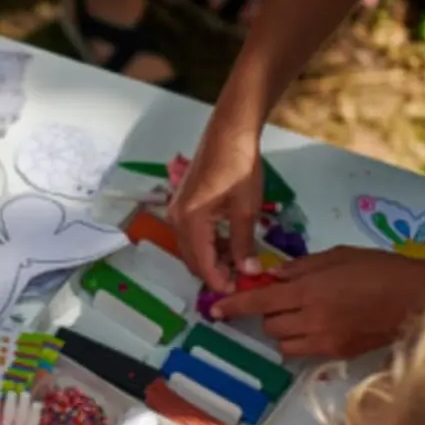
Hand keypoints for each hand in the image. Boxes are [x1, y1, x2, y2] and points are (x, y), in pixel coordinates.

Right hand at [167, 124, 262, 292]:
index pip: (202, 263)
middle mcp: (176, 220)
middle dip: (213, 274)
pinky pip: (190, 236)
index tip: (238, 292)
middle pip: (191, 260)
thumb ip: (244, 244)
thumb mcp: (246, 208)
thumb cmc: (239, 166)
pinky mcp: (181, 206)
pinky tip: (227, 245)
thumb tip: (249, 272)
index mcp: (190, 221)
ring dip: (210, 260)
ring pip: (190, 249)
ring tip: (237, 264)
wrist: (228, 132)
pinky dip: (207, 245)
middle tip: (240, 280)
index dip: (219, 282)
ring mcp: (176, 212)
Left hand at [207, 246, 424, 357]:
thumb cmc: (380, 270)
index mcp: (309, 291)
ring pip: (282, 343)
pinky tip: (317, 326)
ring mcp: (324, 340)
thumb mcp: (338, 256)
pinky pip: (304, 352)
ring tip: (302, 315)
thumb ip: (301, 267)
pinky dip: (301, 341)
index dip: (234, 306)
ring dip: (283, 330)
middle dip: (269, 314)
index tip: (215, 310)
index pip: (260, 302)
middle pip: (269, 325)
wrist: (417, 299)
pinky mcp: (336, 354)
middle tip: (285, 300)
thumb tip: (271, 276)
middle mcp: (311, 319)